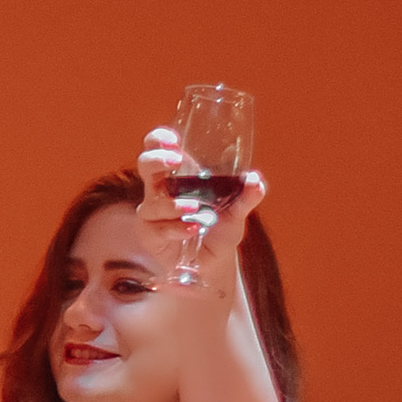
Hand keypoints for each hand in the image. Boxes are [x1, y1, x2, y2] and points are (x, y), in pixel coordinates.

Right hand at [134, 127, 268, 289]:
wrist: (213, 262)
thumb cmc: (218, 229)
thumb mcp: (237, 211)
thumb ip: (247, 195)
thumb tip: (255, 180)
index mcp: (178, 174)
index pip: (158, 148)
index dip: (159, 139)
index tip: (173, 139)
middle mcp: (161, 190)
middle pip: (145, 165)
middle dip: (157, 160)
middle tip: (176, 160)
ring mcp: (152, 213)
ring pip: (152, 203)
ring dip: (173, 204)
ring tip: (195, 209)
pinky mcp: (150, 235)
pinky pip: (157, 229)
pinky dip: (175, 229)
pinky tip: (191, 230)